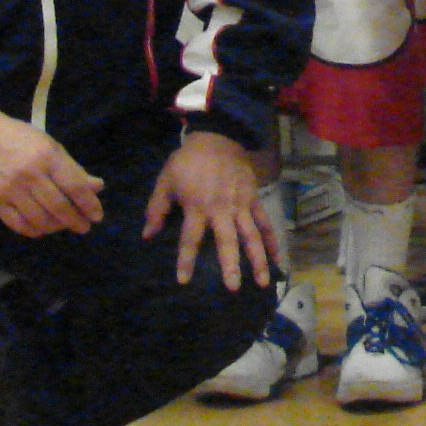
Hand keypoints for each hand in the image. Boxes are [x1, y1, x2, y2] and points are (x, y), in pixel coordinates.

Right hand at [0, 104, 104, 237]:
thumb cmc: (22, 139)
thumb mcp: (51, 147)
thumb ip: (73, 169)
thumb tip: (97, 187)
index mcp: (47, 157)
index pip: (74, 186)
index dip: (89, 204)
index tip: (97, 216)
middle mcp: (30, 174)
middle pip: (58, 207)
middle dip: (75, 221)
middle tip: (84, 227)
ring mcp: (11, 189)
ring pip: (39, 219)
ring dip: (56, 227)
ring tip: (63, 225)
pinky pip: (18, 224)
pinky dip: (33, 231)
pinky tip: (42, 228)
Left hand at [143, 131, 276, 288]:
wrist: (218, 138)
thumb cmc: (189, 161)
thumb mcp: (166, 180)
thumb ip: (157, 208)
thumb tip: (148, 235)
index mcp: (198, 206)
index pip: (190, 238)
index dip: (186, 260)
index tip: (184, 281)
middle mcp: (221, 209)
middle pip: (227, 240)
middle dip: (230, 264)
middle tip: (233, 287)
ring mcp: (241, 205)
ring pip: (251, 235)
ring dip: (258, 259)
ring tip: (263, 282)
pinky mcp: (254, 200)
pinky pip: (264, 223)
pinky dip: (272, 240)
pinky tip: (278, 259)